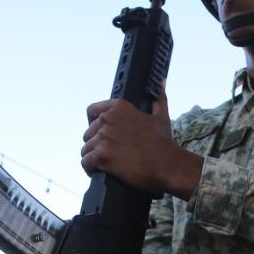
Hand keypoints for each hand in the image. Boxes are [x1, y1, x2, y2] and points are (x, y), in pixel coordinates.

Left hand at [80, 93, 203, 198]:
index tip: (99, 132)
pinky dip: (90, 169)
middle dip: (96, 144)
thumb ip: (158, 99)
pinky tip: (99, 171)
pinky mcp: (102, 155)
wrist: (167, 165)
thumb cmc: (164, 143)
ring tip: (105, 164)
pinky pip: (86, 162)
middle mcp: (108, 119)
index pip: (91, 111)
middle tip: (110, 154)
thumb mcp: (161, 117)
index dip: (93, 123)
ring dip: (93, 157)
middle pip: (88, 133)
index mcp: (119, 107)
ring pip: (86, 149)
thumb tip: (162, 81)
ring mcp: (103, 137)